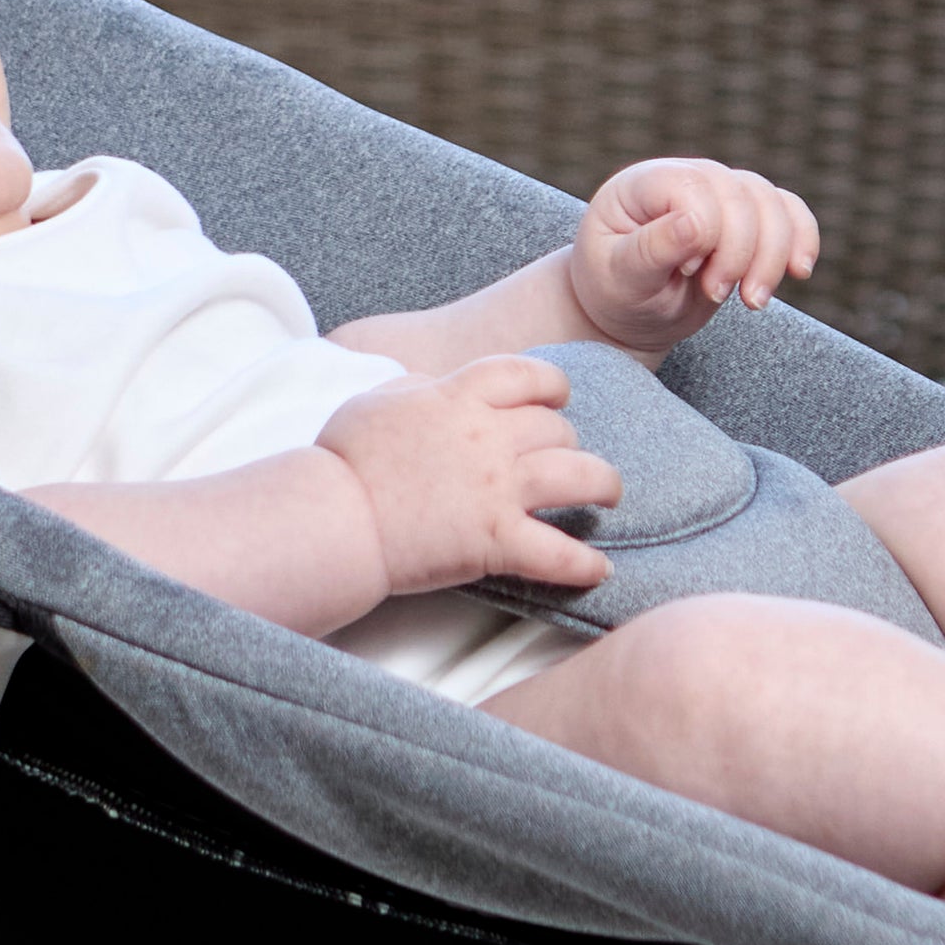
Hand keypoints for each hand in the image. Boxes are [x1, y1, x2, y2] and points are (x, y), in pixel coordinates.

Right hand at [320, 358, 623, 598]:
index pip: (527, 375)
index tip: (556, 398)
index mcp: (460, 398)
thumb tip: (435, 386)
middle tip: (565, 458)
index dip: (551, 385)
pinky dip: (585, 564)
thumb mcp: (378, 400)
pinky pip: (559, 553)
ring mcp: (498, 490)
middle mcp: (490, 438)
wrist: (335, 516)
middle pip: (556, 428)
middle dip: (566, 440)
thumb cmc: (345, 460)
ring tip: (609, 495)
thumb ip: (419, 388)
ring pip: (582, 476)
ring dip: (604, 484)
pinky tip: (600, 568)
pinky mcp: (497, 541)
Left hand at [571, 158, 819, 351]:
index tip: (686, 274)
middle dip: (741, 253)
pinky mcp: (747, 216)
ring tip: (753, 301)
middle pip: (740, 196)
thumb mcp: (620, 278)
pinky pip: (789, 211)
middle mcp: (685, 177)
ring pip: (771, 203)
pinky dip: (801, 240)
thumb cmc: (614, 293)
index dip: (705, 233)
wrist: (628, 313)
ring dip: (773, 256)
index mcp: (642, 184)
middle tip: (716, 297)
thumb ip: (652, 249)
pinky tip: (799, 272)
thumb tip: (695, 223)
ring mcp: (720, 193)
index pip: (695, 188)